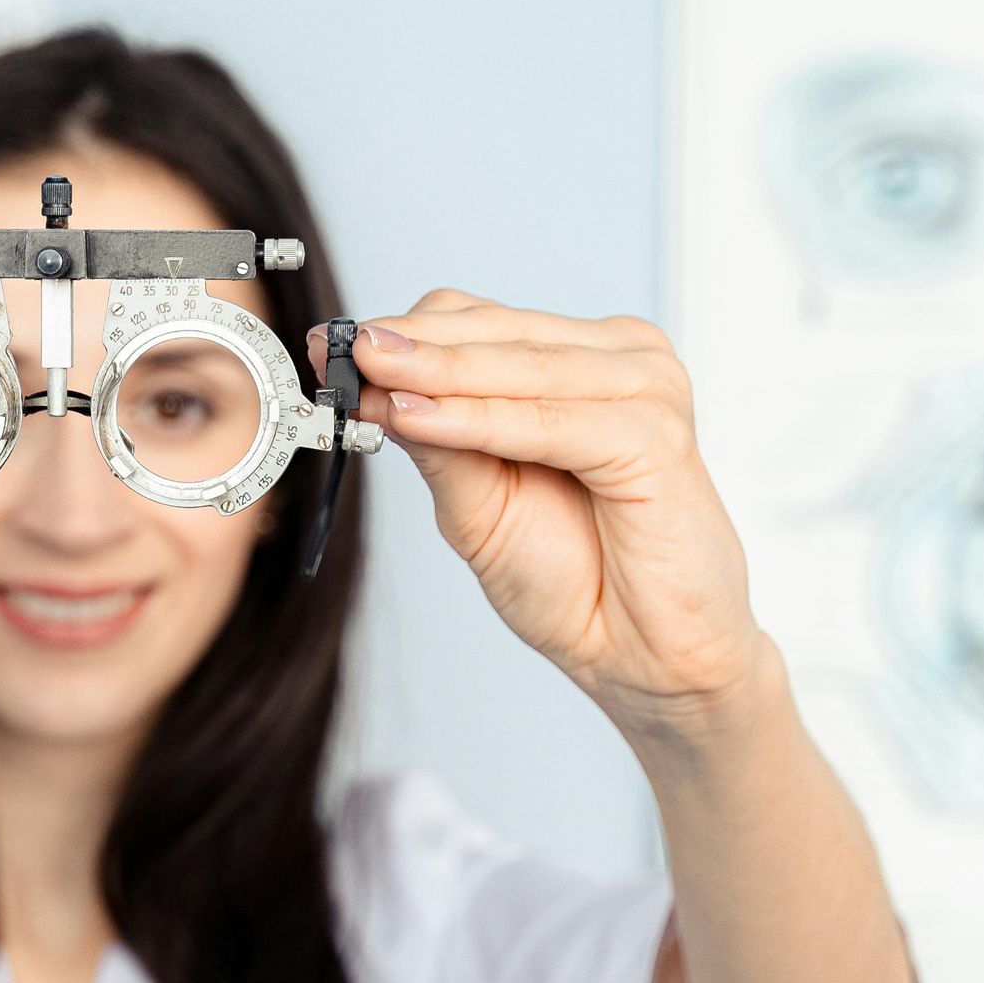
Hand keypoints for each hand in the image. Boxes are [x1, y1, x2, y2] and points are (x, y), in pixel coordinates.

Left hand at [314, 288, 766, 725]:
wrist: (643, 660)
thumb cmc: (575, 584)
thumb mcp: (478, 505)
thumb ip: (438, 442)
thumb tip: (372, 386)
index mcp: (578, 365)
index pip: (479, 322)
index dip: (402, 334)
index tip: (328, 347)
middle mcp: (619, 362)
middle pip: (497, 331)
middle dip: (408, 348)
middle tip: (334, 351)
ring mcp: (645, 390)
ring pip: (518, 367)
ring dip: (436, 376)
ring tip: (364, 381)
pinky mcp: (655, 435)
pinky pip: (547, 419)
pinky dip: (478, 419)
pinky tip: (418, 419)